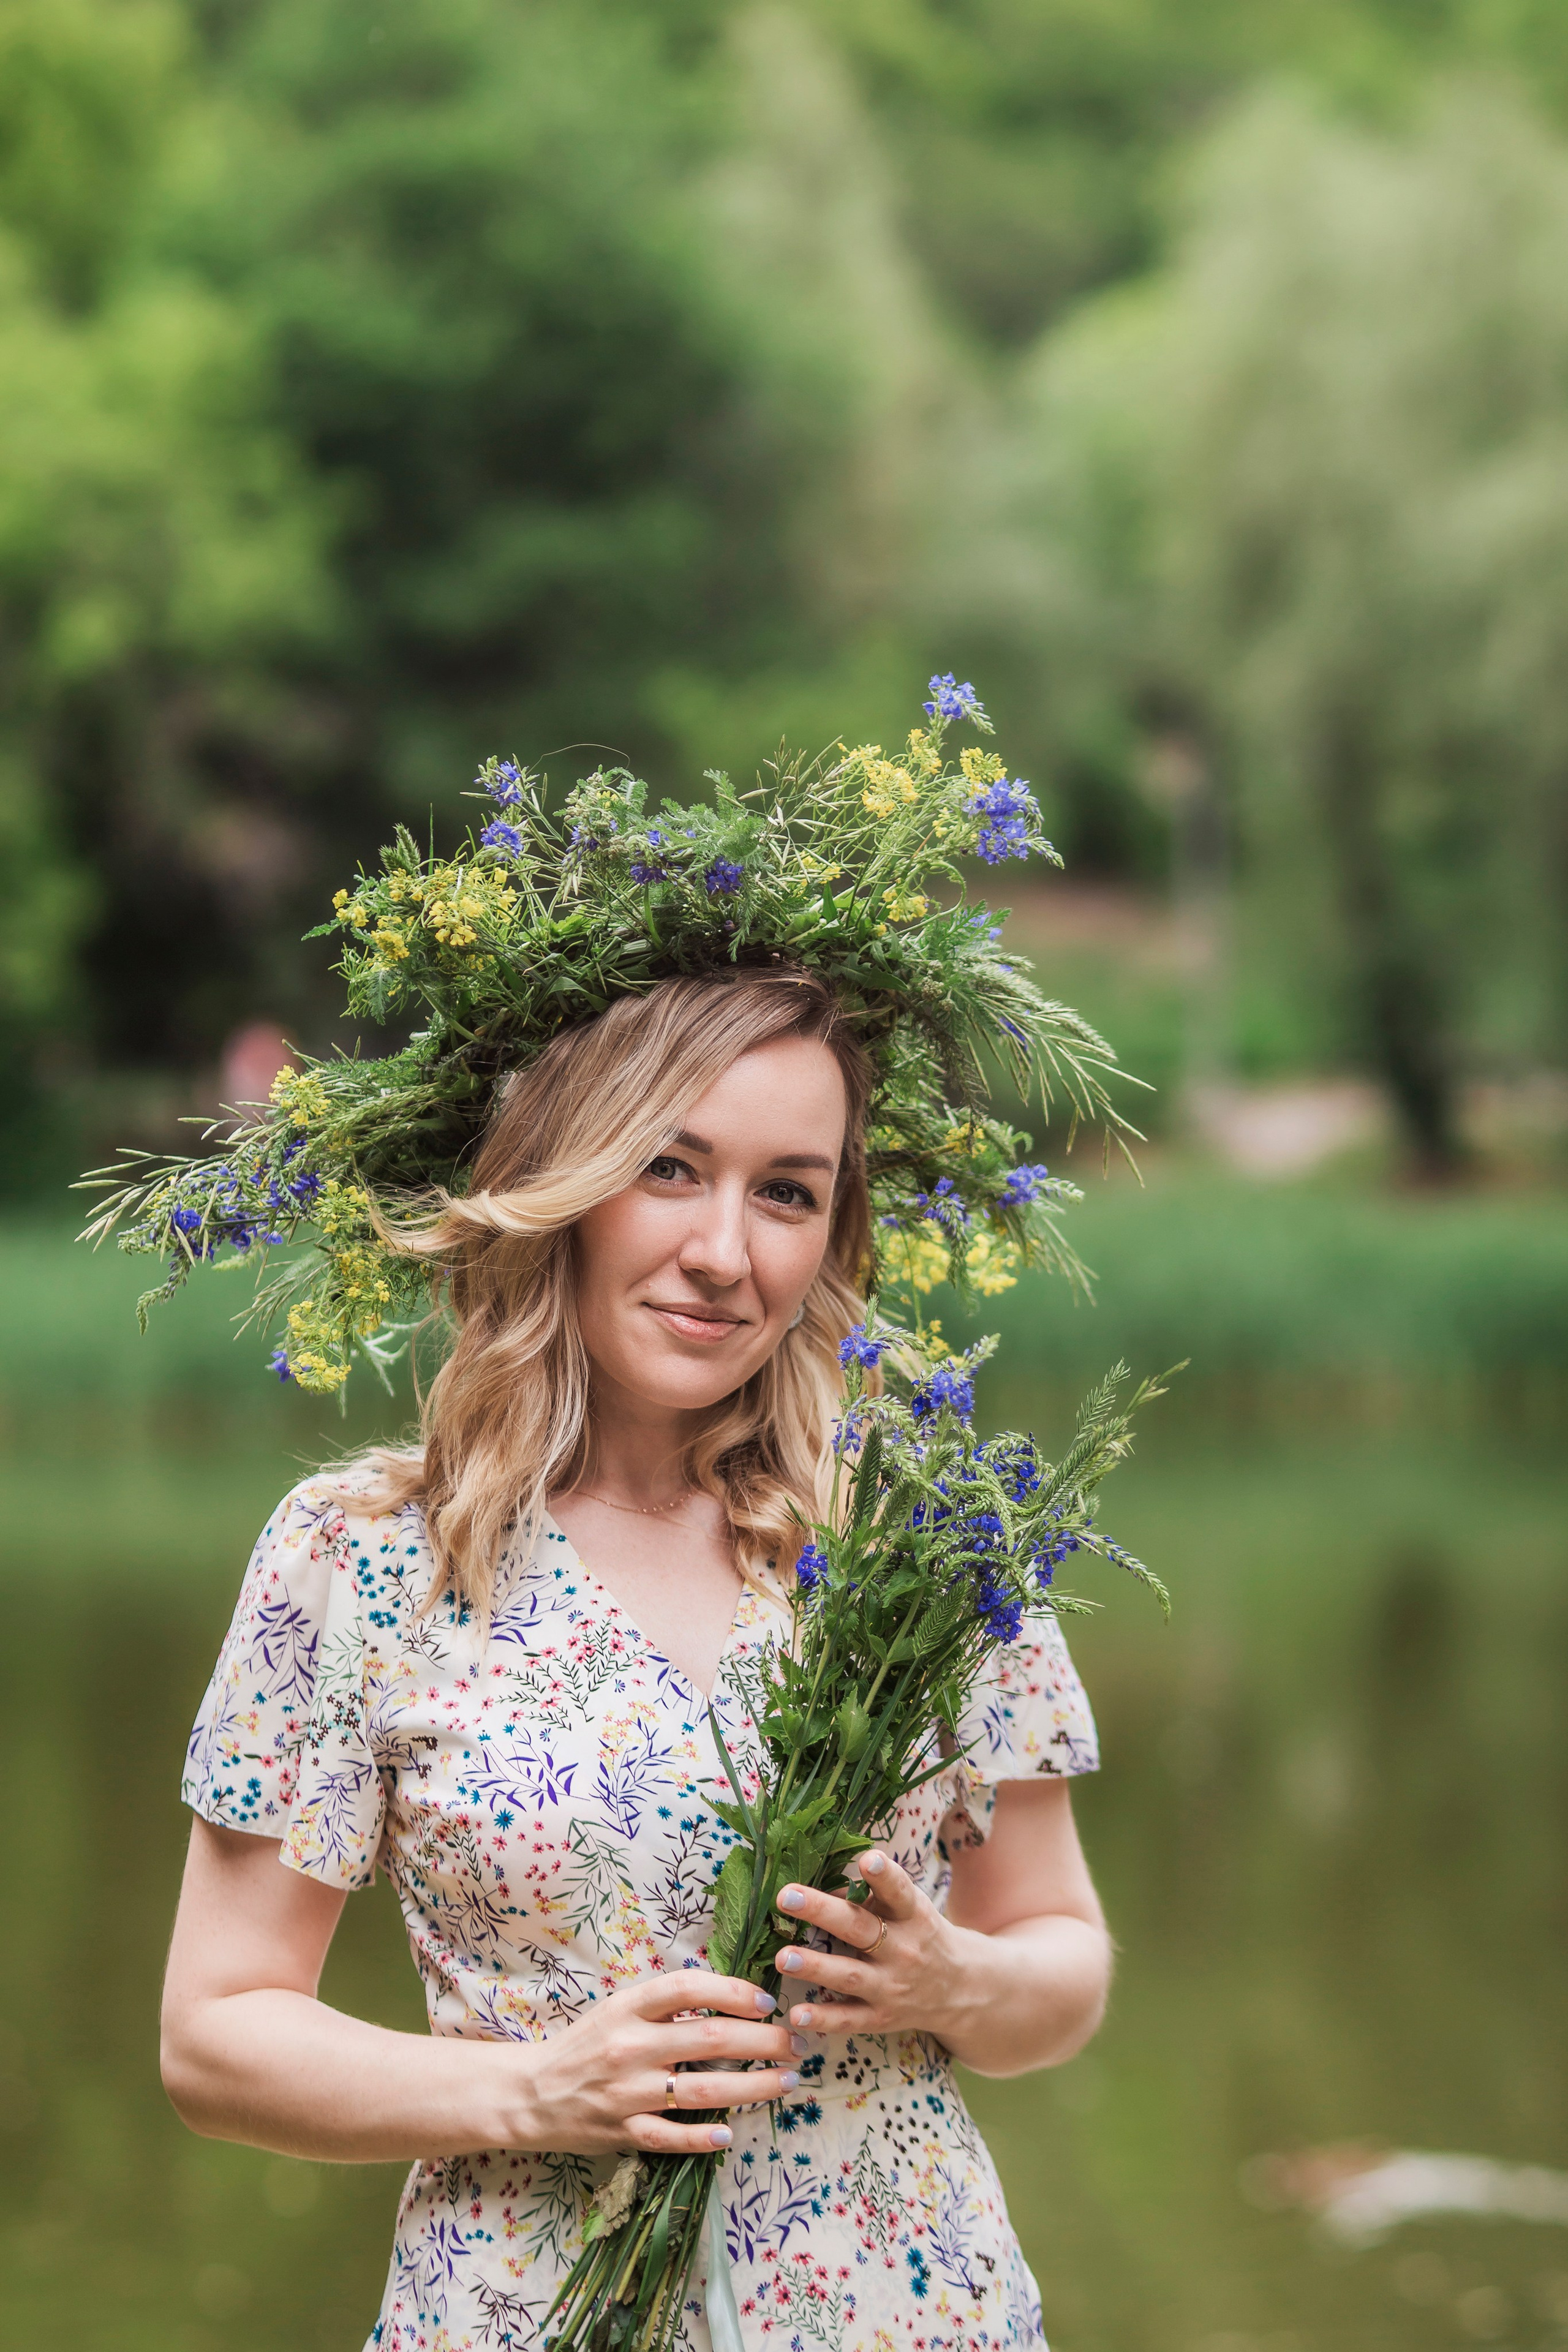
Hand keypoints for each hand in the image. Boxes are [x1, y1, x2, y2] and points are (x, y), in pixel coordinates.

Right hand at [504, 1971, 806, 2156]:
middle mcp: (630, 2047)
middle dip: (763, 2041)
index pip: (688, 1988)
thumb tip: (728, 1995)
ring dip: (753, 2087)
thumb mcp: (618, 2009)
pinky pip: (670, 2137)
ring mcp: (628, 2093)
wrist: (530, 2094)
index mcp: (628, 2008)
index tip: (767, 2001)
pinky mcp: (623, 2133)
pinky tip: (730, 2132)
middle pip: (708, 2038)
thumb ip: (665, 2003)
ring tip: (786, 2082)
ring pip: (702, 2090)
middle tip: (797, 2043)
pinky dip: (702, 2136)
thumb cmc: (585, 2045)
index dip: (733, 1991)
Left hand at [773, 1849, 964, 2042]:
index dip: (885, 1876)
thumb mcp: (908, 1909)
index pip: (900, 1892)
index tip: (868, 1859)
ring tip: (783, 1957)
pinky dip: (824, 2018)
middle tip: (786, 1895)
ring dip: (815, 1966)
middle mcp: (904, 1950)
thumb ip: (869, 1897)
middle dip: (823, 1912)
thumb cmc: (921, 1934)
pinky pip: (850, 2019)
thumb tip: (818, 1885)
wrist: (959, 1988)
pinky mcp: (882, 2018)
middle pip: (862, 1929)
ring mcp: (892, 1987)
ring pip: (851, 1975)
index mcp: (913, 1915)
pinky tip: (797, 2014)